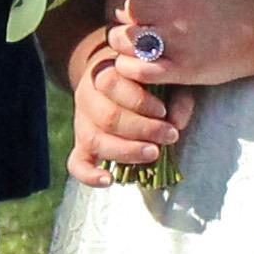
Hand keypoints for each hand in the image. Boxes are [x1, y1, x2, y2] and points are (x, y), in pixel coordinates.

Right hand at [67, 40, 192, 183]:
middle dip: (142, 130)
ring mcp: (81, 123)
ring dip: (127, 151)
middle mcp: (87, 96)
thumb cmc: (147, 80)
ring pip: (94, 140)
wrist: (118, 81)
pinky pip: (76, 164)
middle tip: (169, 136)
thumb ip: (177, 96)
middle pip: (107, 116)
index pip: (112, 84)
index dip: (139, 101)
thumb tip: (177, 124)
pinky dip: (90, 176)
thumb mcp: (165, 79)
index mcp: (103, 72)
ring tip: (154, 153)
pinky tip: (109, 180)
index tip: (163, 111)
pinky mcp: (81, 146)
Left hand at [106, 0, 253, 87]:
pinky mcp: (179, 69)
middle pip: (116, 8)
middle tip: (127, 17)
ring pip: (119, 39)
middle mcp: (168, 7)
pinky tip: (138, 61)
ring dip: (121, 39)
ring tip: (134, 40)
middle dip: (116, 12)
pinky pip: (134, 69)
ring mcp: (173, 40)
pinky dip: (128, 66)